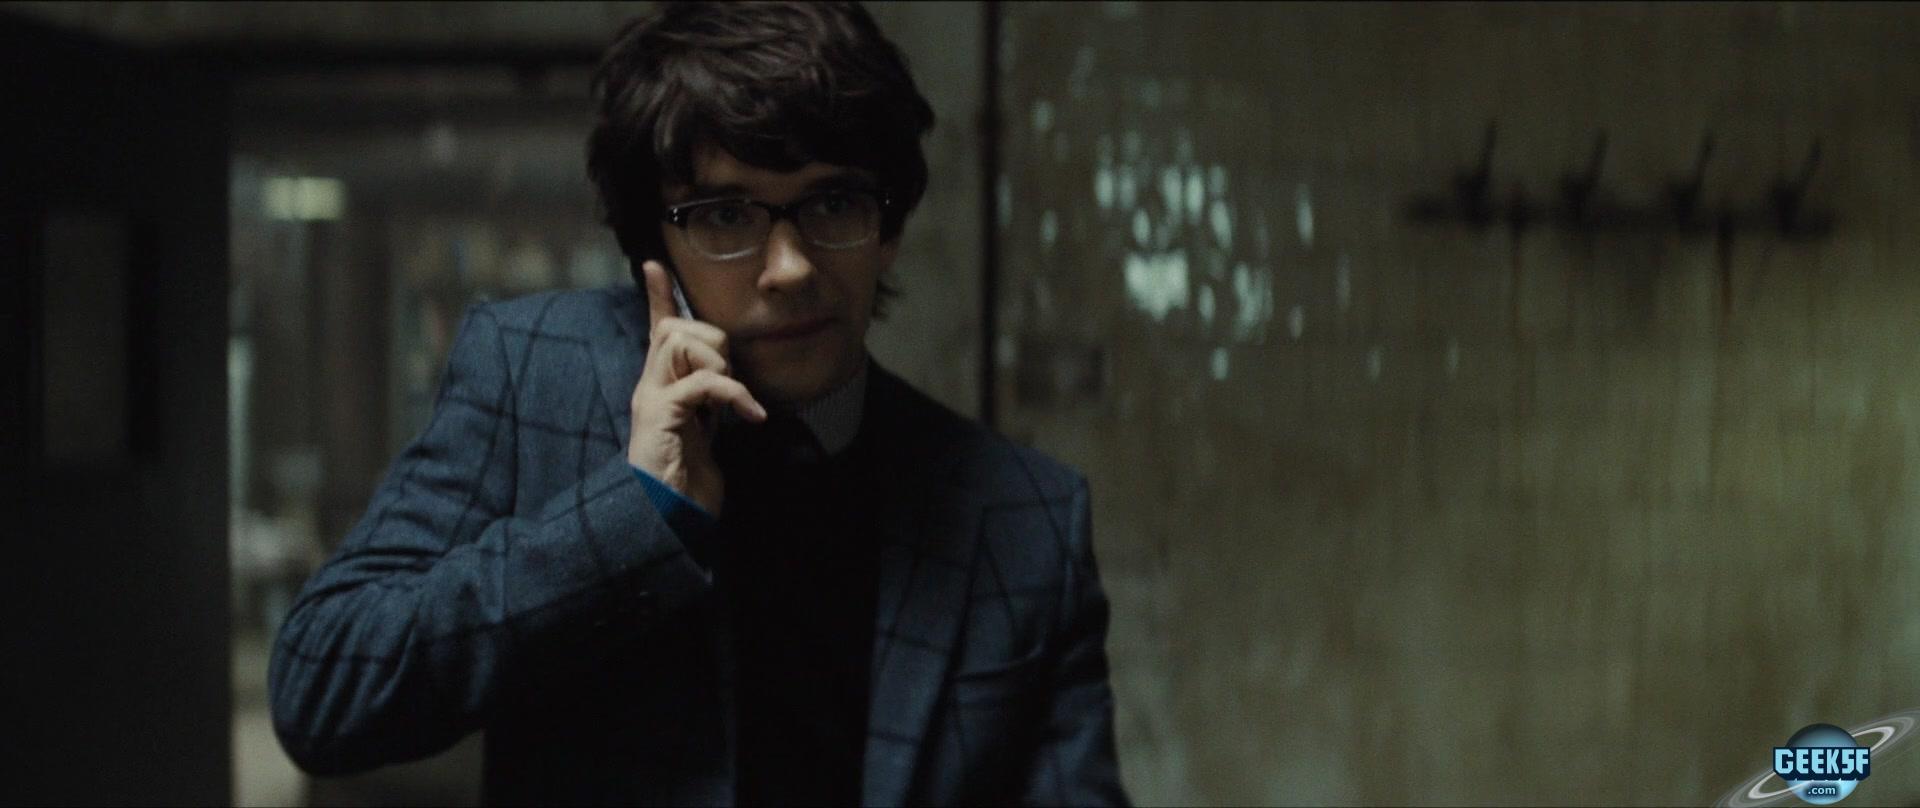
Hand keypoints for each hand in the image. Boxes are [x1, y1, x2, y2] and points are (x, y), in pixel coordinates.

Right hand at [628, 260, 765, 514]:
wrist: (670, 521)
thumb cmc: (688, 483)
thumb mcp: (705, 433)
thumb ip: (709, 404)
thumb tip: (731, 383)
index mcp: (661, 388)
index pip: (657, 332)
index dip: (659, 298)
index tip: (655, 265)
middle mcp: (649, 388)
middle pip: (674, 329)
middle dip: (712, 340)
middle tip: (731, 382)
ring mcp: (652, 401)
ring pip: (680, 343)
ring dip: (719, 363)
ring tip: (734, 399)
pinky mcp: (660, 416)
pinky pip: (700, 382)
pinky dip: (732, 392)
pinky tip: (750, 415)